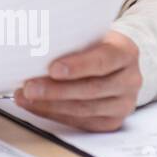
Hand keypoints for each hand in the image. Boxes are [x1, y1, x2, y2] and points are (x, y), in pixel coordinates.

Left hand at [14, 30, 140, 131]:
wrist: (114, 63)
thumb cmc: (94, 45)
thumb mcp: (88, 34)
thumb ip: (70, 39)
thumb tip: (33, 44)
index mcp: (126, 52)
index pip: (103, 60)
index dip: (78, 66)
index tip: (52, 69)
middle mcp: (130, 79)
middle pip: (91, 88)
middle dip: (56, 90)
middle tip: (29, 87)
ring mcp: (124, 103)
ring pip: (85, 109)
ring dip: (50, 105)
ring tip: (26, 97)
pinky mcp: (112, 121)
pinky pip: (82, 122)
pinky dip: (55, 114)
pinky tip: (36, 106)